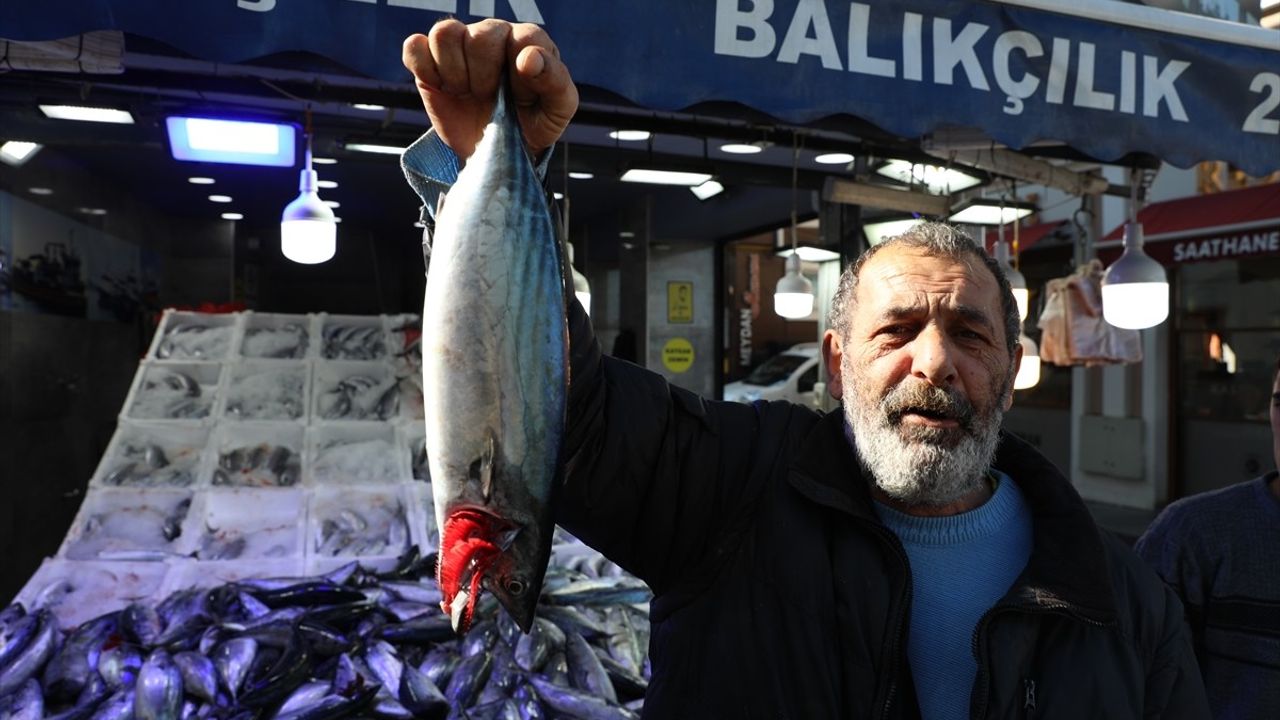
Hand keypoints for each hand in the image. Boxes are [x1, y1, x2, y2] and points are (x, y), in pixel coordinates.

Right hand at [403, 19, 577, 159]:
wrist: (497, 152)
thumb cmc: (533, 123)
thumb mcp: (557, 109)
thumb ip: (555, 81)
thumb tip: (529, 59)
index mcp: (528, 41)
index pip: (523, 38)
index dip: (518, 71)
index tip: (519, 97)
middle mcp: (493, 34)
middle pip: (480, 36)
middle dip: (484, 78)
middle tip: (488, 98)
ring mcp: (459, 43)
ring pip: (445, 33)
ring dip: (454, 73)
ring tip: (465, 92)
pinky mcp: (429, 59)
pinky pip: (414, 47)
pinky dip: (424, 69)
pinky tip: (442, 87)